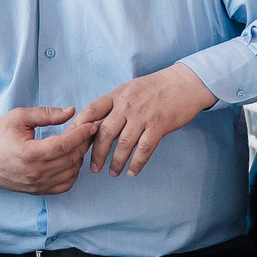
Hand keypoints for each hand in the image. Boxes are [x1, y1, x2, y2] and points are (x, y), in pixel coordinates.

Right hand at [0, 105, 95, 194]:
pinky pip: (64, 185)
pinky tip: (70, 160)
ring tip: (79, 143)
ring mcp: (37, 185)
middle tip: (88, 131)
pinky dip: (73, 173)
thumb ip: (46, 114)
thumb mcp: (18, 117)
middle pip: (71, 158)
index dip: (82, 134)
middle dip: (84, 143)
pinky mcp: (37, 191)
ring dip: (79, 157)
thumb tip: (71, 111)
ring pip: (71, 172)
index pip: (65, 144)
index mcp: (29, 153)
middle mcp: (35, 172)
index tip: (91, 124)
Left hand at [84, 62, 216, 175]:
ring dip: (116, 162)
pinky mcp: (159, 126)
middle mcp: (127, 105)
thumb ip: (113, 105)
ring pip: (123, 144)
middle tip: (93, 168)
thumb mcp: (129, 89)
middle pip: (104, 133)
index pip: (91, 111)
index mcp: (117, 95)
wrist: (184, 84)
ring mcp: (143, 116)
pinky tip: (132, 172)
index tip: (72, 143)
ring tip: (113, 173)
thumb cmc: (155, 88)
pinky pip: (144, 149)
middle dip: (96, 154)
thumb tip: (94, 124)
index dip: (78, 128)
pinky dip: (136, 163)